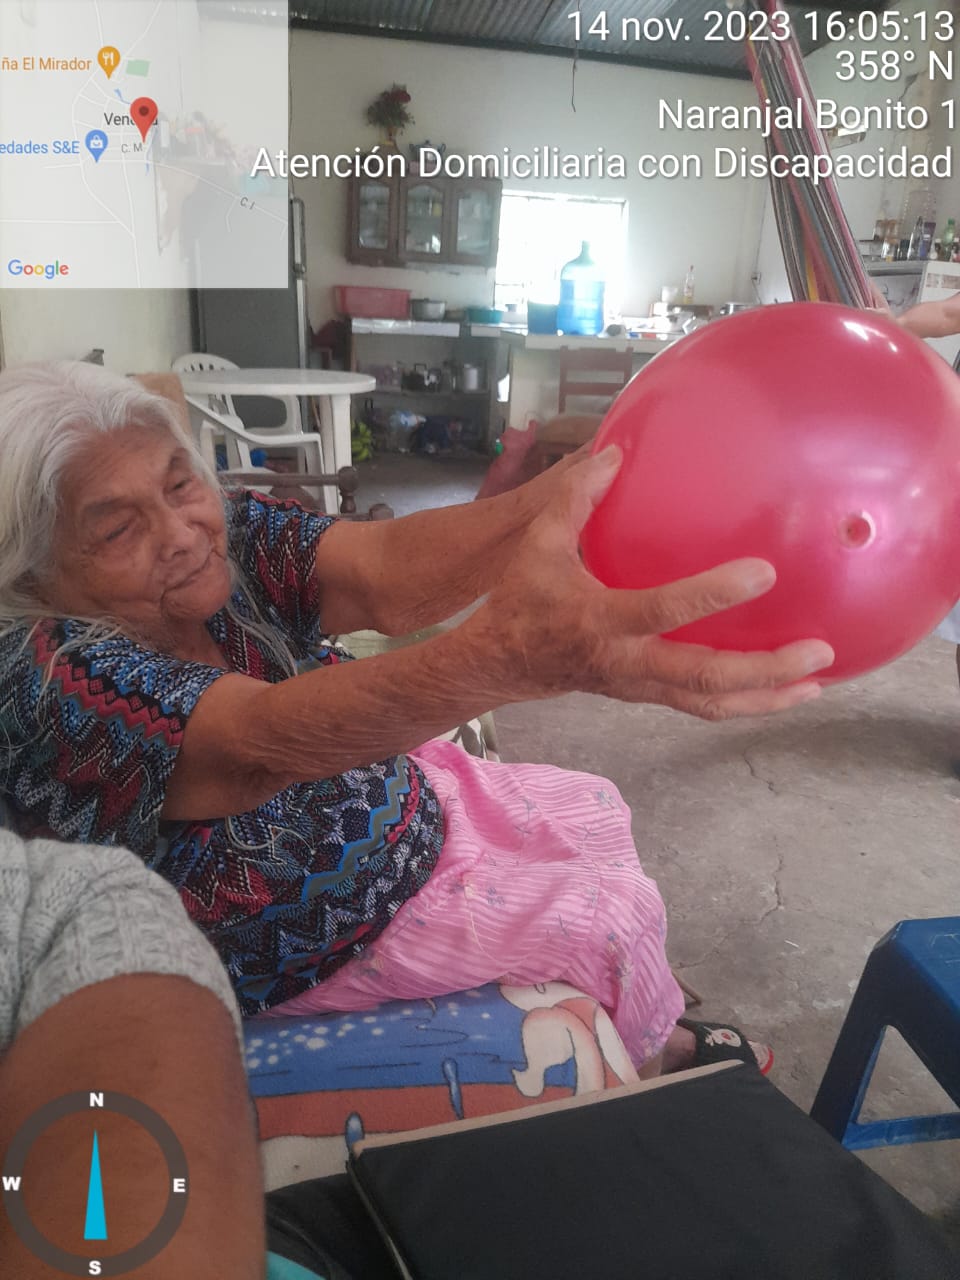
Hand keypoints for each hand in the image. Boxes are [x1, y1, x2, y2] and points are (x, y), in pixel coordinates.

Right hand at [475, 447, 833, 720]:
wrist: (503, 663)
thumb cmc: (523, 599)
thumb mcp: (539, 544)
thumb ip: (576, 498)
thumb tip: (617, 453)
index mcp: (601, 621)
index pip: (662, 610)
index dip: (712, 594)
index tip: (763, 572)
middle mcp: (627, 662)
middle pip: (703, 675)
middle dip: (764, 668)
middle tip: (817, 647)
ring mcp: (640, 686)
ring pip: (709, 702)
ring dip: (764, 696)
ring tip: (816, 684)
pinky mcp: (648, 695)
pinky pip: (701, 705)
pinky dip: (746, 703)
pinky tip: (784, 690)